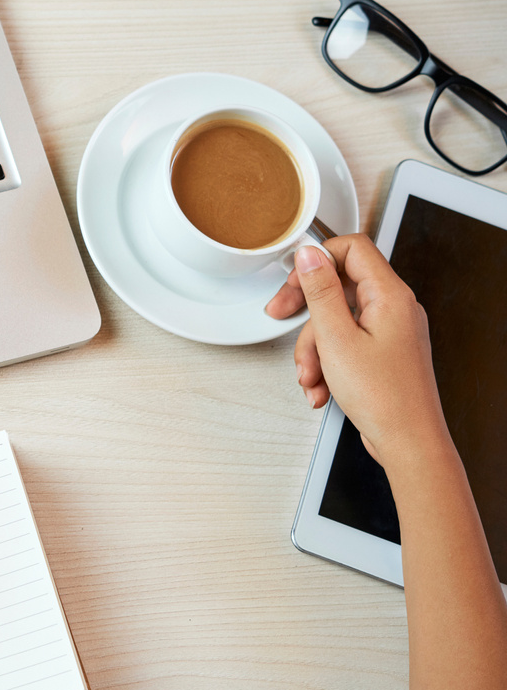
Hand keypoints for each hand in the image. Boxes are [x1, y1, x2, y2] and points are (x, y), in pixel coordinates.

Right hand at [264, 234, 449, 467]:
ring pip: (337, 320)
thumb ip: (320, 291)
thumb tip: (310, 256)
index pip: (353, 249)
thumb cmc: (384, 397)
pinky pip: (345, 343)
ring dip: (314, 348)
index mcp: (390, 296)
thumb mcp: (336, 339)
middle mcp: (395, 308)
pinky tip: (322, 386)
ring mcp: (390, 331)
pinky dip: (328, 363)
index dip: (318, 258)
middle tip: (281, 315)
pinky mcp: (383, 352)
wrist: (408, 441)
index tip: (294, 277)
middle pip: (339, 286)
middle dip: (306, 310)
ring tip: (310, 376)